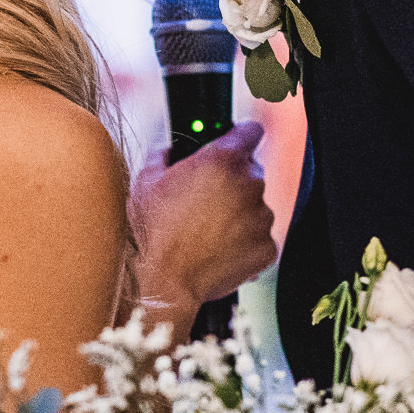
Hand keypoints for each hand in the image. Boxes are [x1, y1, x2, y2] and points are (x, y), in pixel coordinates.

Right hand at [130, 120, 277, 312]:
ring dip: (239, 213)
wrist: (163, 281)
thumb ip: (163, 154)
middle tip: (205, 199)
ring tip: (207, 230)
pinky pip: (260, 237)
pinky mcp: (266, 247)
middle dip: (233, 181)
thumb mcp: (146, 180)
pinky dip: (245, 242)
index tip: (236, 142)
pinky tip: (218, 248)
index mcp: (222, 159)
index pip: (251, 131)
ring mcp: (261, 218)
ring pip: (256, 206)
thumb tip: (169, 150)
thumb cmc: (151, 231)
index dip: (241, 136)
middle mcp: (249, 184)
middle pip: (251, 171)